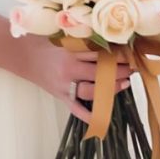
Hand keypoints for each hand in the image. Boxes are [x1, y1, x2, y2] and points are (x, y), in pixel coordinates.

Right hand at [15, 35, 132, 121]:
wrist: (27, 58)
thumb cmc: (51, 46)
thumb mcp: (68, 41)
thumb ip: (87, 44)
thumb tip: (114, 44)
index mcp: (70, 54)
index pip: (99, 55)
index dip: (117, 56)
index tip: (130, 54)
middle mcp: (68, 71)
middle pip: (98, 74)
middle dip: (118, 72)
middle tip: (132, 69)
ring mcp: (65, 87)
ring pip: (91, 92)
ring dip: (110, 89)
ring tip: (125, 83)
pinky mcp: (62, 98)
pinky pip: (77, 109)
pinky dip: (90, 115)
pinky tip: (104, 117)